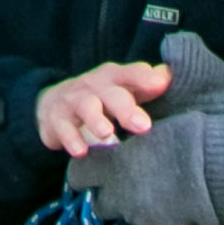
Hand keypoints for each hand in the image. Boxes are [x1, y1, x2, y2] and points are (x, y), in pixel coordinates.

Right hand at [36, 60, 170, 158]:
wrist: (53, 104)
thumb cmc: (101, 99)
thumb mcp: (123, 89)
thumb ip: (146, 84)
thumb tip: (170, 75)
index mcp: (115, 77)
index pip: (132, 73)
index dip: (145, 77)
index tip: (161, 85)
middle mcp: (95, 85)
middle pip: (112, 93)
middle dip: (126, 108)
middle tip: (143, 125)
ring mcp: (75, 101)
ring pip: (86, 106)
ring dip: (96, 119)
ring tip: (106, 133)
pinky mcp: (57, 119)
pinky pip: (64, 128)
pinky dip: (71, 139)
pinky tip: (81, 151)